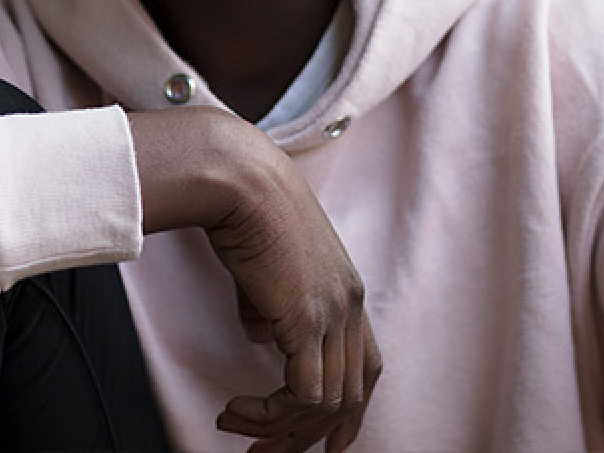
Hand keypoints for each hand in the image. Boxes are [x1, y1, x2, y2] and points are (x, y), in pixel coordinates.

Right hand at [133, 106, 378, 452]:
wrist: (237, 177)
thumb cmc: (241, 207)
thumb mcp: (265, 266)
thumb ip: (271, 304)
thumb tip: (263, 333)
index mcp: (348, 291)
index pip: (367, 367)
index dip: (352, 411)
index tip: (329, 443)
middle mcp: (351, 305)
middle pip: (351, 395)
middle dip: (311, 435)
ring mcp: (334, 313)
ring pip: (327, 402)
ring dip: (280, 429)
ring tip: (238, 430)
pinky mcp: (307, 320)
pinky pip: (304, 393)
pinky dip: (272, 415)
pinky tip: (237, 411)